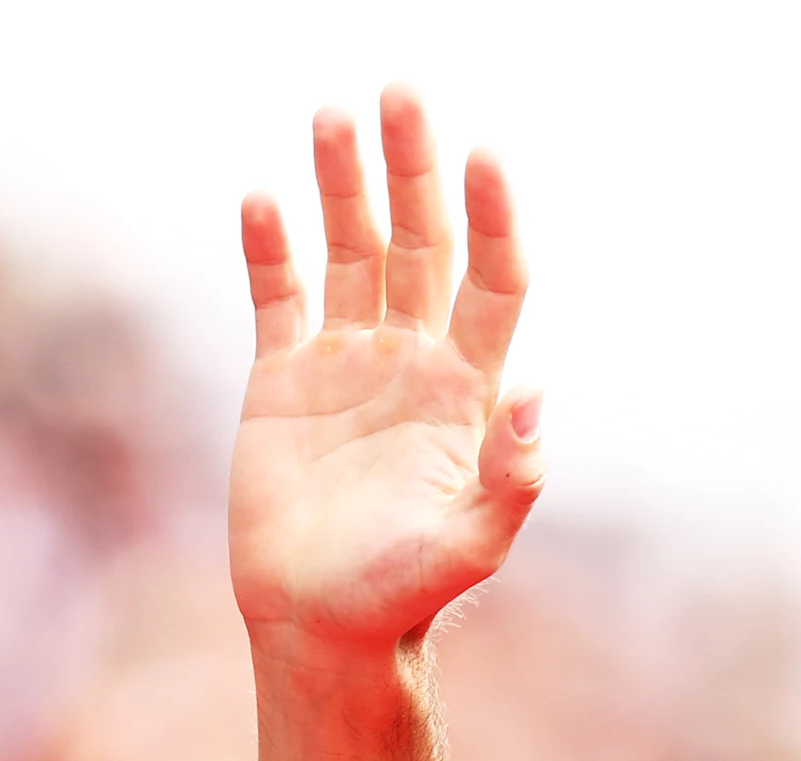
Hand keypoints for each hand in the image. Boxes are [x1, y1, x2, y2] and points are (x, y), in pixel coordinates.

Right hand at [230, 86, 540, 658]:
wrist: (322, 625)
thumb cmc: (405, 594)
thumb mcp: (472, 545)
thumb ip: (512, 476)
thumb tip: (536, 392)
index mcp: (467, 391)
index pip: (491, 282)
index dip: (492, 220)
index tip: (485, 156)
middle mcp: (413, 361)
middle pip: (422, 245)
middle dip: (415, 171)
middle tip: (404, 95)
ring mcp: (347, 363)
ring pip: (352, 253)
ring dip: (345, 187)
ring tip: (336, 115)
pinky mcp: (282, 380)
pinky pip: (278, 297)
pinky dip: (271, 249)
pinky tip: (264, 199)